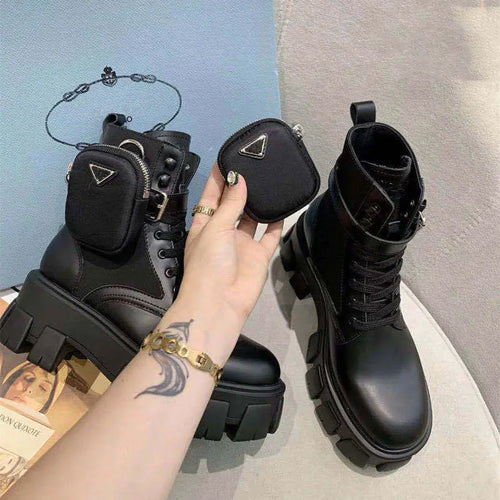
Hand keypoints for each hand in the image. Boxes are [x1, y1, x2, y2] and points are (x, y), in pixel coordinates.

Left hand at [173, 165, 282, 360]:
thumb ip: (229, 204)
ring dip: (259, 202)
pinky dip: (277, 223)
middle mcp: (224, 232)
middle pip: (233, 204)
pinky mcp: (259, 255)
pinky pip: (270, 235)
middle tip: (255, 165)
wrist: (220, 303)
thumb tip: (239, 179)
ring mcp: (242, 244)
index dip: (219, 178)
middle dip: (241, 187)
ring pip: (252, 218)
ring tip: (269, 180)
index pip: (211, 195)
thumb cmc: (209, 264)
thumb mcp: (215, 228)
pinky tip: (283, 206)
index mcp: (205, 225)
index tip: (229, 157)